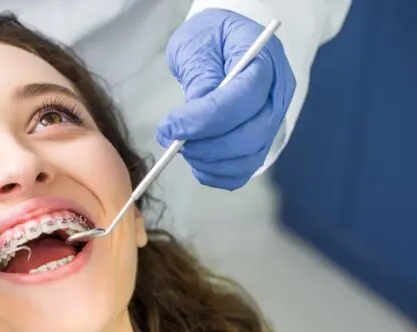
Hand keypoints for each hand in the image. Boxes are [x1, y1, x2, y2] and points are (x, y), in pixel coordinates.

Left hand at [157, 9, 295, 190]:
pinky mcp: (258, 144)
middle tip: (172, 141)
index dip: (205, 119)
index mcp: (267, 63)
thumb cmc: (211, 40)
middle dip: (207, 146)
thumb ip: (201, 76)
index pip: (244, 98)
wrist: (225, 46)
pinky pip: (241, 171)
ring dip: (208, 162)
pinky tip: (195, 161)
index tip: (171, 127)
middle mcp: (277, 97)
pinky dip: (215, 174)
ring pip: (248, 158)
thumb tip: (193, 116)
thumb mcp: (199, 44)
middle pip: (252, 135)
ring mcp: (272, 123)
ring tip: (181, 147)